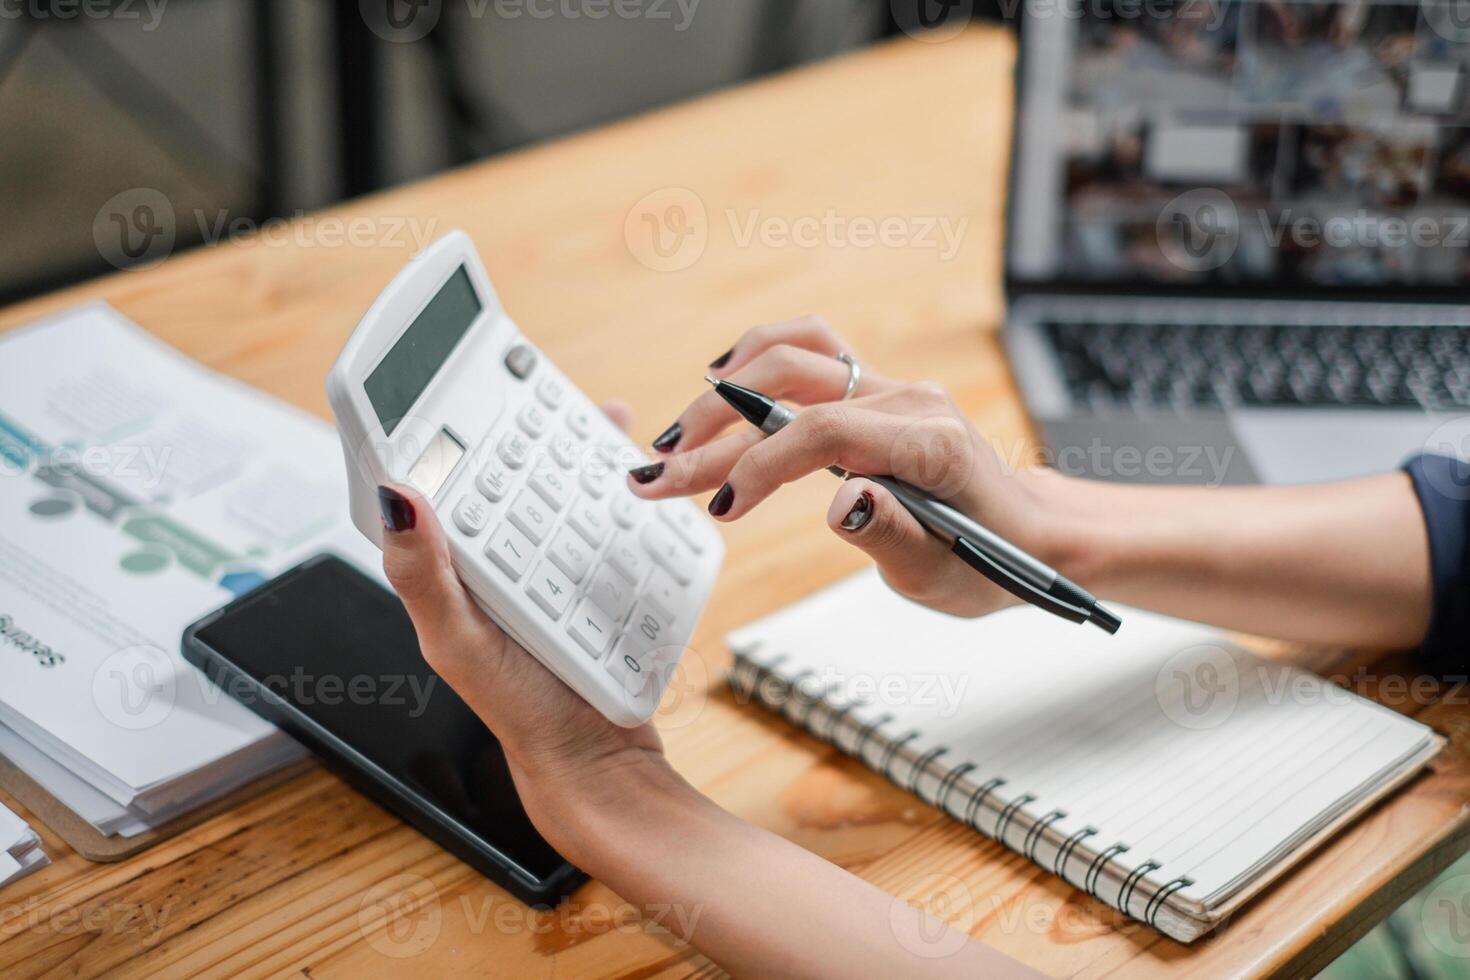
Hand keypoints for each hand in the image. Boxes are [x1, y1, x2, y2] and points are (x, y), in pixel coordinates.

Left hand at [377, 402, 673, 866]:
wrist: (597, 755)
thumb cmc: (518, 708)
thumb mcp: (458, 642)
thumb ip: (423, 575)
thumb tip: (396, 496)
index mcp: (441, 565)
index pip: (419, 478)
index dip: (414, 424)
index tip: (422, 374)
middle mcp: (484, 557)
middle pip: (488, 467)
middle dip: (503, 414)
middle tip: (522, 372)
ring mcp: (535, 562)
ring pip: (543, 481)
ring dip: (563, 437)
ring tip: (591, 407)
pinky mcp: (580, 572)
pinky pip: (591, 510)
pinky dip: (607, 477)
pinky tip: (628, 464)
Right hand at [628, 316, 1066, 616]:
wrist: (1031, 533)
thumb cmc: (991, 561)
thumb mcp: (942, 573)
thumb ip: (890, 535)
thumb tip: (838, 500)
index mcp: (927, 444)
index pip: (823, 434)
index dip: (759, 467)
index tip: (717, 509)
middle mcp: (909, 400)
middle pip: (792, 386)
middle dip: (714, 430)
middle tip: (656, 475)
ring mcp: (893, 387)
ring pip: (795, 356)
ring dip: (727, 387)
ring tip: (676, 432)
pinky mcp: (877, 391)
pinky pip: (813, 351)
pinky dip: (760, 358)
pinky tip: (720, 377)